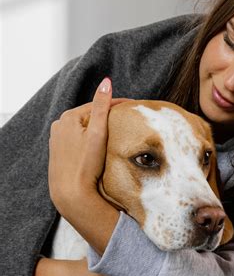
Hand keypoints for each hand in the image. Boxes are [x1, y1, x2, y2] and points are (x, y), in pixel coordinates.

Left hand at [48, 77, 129, 253]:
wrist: (71, 193)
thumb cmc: (86, 164)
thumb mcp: (98, 132)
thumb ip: (101, 106)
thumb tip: (106, 82)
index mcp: (68, 117)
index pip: (98, 105)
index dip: (117, 105)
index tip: (134, 105)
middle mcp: (60, 126)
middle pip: (91, 116)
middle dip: (108, 115)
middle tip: (128, 117)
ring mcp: (58, 139)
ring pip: (85, 127)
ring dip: (100, 127)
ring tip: (117, 129)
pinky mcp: (60, 152)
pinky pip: (79, 139)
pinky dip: (91, 138)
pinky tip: (101, 144)